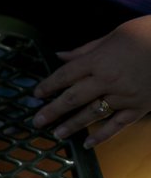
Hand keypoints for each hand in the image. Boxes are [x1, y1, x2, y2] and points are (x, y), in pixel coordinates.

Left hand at [32, 16, 150, 146]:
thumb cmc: (147, 34)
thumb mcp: (114, 35)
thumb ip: (85, 50)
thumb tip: (59, 56)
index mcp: (99, 60)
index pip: (65, 75)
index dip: (48, 85)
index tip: (37, 94)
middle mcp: (108, 80)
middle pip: (73, 98)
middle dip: (52, 111)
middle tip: (36, 122)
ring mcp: (125, 96)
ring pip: (92, 114)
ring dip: (72, 125)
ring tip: (57, 134)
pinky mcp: (140, 107)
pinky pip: (117, 124)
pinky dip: (102, 136)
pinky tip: (87, 144)